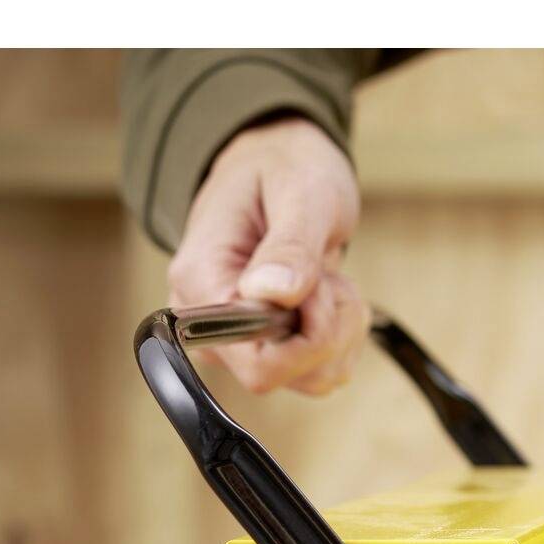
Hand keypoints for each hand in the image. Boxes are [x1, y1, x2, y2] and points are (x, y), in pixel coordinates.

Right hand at [167, 116, 368, 395]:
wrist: (280, 165)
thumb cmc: (285, 170)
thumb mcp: (299, 194)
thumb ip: (289, 248)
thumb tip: (272, 293)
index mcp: (201, 282)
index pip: (255, 365)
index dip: (307, 340)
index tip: (318, 287)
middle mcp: (208, 321)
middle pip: (284, 374)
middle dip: (329, 331)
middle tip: (328, 277)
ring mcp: (236, 338)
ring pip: (312, 378)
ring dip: (341, 331)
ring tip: (328, 280)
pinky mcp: (265, 345)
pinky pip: (320, 369)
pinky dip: (342, 336)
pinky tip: (329, 295)